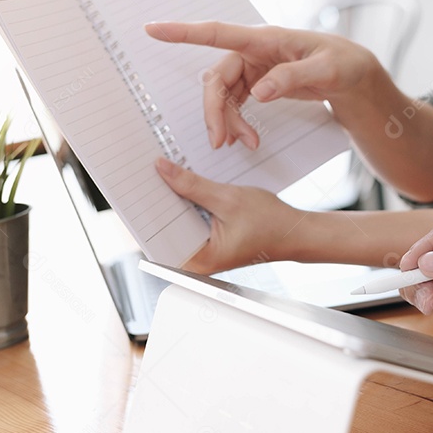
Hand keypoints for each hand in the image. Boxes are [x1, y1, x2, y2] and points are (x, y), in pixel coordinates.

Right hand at [145, 21, 384, 149]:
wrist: (354, 75)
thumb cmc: (344, 64)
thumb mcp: (326, 71)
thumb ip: (291, 79)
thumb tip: (258, 93)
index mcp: (266, 39)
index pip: (217, 32)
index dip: (183, 32)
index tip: (153, 28)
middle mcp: (254, 50)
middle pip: (217, 79)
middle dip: (215, 111)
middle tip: (221, 142)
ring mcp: (254, 67)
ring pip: (224, 95)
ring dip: (228, 121)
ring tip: (246, 144)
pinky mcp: (258, 82)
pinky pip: (235, 103)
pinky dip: (236, 122)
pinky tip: (246, 138)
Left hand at [155, 158, 301, 272]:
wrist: (296, 231)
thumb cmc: (272, 225)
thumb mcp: (227, 199)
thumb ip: (192, 186)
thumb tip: (164, 171)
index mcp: (199, 261)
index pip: (159, 237)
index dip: (147, 211)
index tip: (137, 187)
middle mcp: (198, 260)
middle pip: (166, 228)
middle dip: (160, 201)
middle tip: (150, 174)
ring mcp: (204, 251)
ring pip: (178, 222)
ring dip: (174, 200)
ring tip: (165, 176)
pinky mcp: (210, 240)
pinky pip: (191, 219)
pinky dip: (188, 202)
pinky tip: (185, 186)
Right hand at [396, 215, 432, 362]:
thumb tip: (432, 259)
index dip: (425, 248)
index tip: (413, 265)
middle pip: (430, 251)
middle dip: (419, 271)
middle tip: (419, 290)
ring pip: (424, 271)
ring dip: (418, 286)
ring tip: (428, 304)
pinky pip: (427, 287)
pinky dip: (420, 295)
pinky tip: (428, 306)